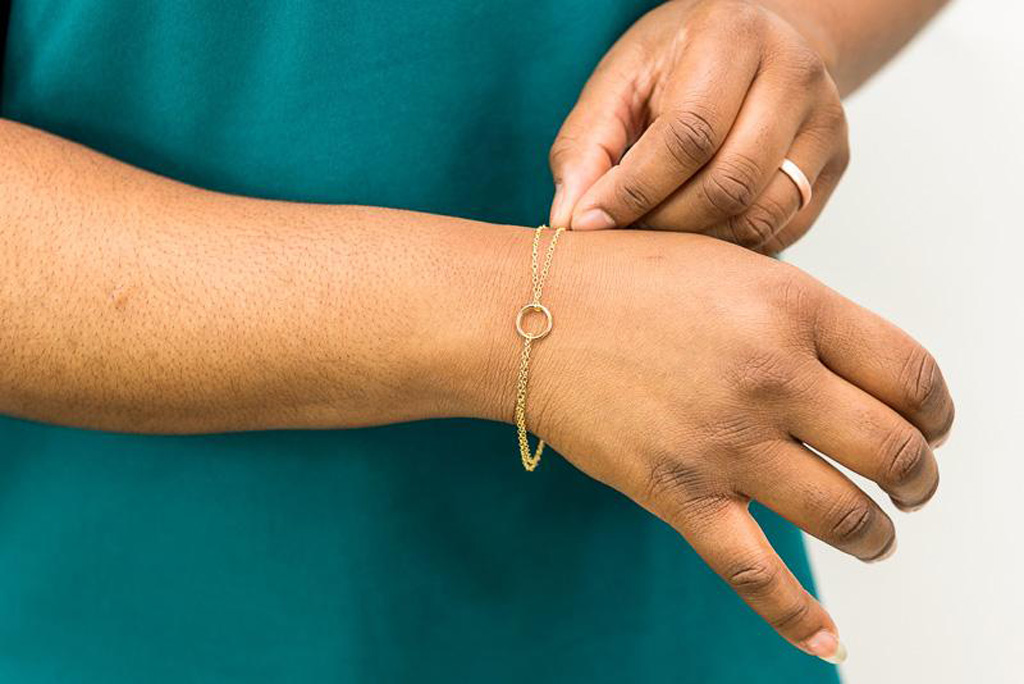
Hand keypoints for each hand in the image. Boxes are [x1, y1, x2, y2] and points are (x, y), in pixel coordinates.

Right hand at [500, 230, 952, 659]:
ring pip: (845, 517)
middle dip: (920, 480)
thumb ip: (802, 313)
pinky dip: (798, 617)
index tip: (931, 425)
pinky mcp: (679, 494)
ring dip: (878, 536)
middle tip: (913, 485)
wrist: (527, 317)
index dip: (938, 411)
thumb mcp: (729, 266)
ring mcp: (725, 442)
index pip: (913, 375)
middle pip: (896, 451)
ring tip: (876, 534)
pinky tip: (828, 638)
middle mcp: (770, 375)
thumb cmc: (622, 281)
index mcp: (792, 306)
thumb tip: (865, 376)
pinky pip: (756, 573)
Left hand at [549, 0, 848, 252]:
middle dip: (665, 222)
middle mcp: (794, 73)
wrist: (756, 44)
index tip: (589, 223)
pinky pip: (781, 229)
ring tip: (657, 232)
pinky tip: (696, 233)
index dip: (633, 191)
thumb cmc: (675, 65)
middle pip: (729, 183)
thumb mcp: (619, 83)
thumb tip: (569, 219)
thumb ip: (585, 146)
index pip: (687, 135)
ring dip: (697, 242)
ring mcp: (826, 120)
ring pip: (759, 215)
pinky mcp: (835, 163)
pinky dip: (730, 247)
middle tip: (624, 233)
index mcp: (733, 36)